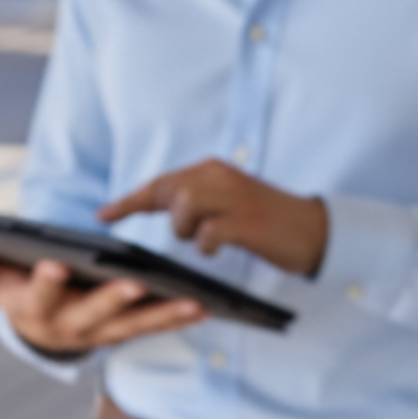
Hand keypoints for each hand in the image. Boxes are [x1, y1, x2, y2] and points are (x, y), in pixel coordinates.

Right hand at [0, 245, 204, 355]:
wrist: (38, 332)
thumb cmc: (16, 292)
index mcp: (36, 309)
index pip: (40, 295)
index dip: (47, 281)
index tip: (55, 264)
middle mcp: (70, 326)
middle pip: (94, 314)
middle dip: (114, 299)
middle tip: (136, 283)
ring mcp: (101, 332)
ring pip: (133, 325)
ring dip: (162, 315)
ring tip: (192, 301)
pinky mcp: (124, 331)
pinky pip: (152, 326)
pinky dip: (176, 317)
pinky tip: (204, 306)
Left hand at [99, 158, 329, 276]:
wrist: (313, 230)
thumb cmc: (266, 220)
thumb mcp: (228, 201)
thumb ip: (197, 200)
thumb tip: (162, 207)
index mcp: (213, 170)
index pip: (161, 182)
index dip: (130, 200)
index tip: (103, 214)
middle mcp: (219, 177)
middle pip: (167, 190)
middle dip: (158, 213)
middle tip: (166, 232)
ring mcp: (232, 198)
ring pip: (183, 208)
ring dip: (187, 230)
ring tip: (207, 239)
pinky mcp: (245, 222)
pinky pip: (208, 234)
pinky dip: (207, 245)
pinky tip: (220, 248)